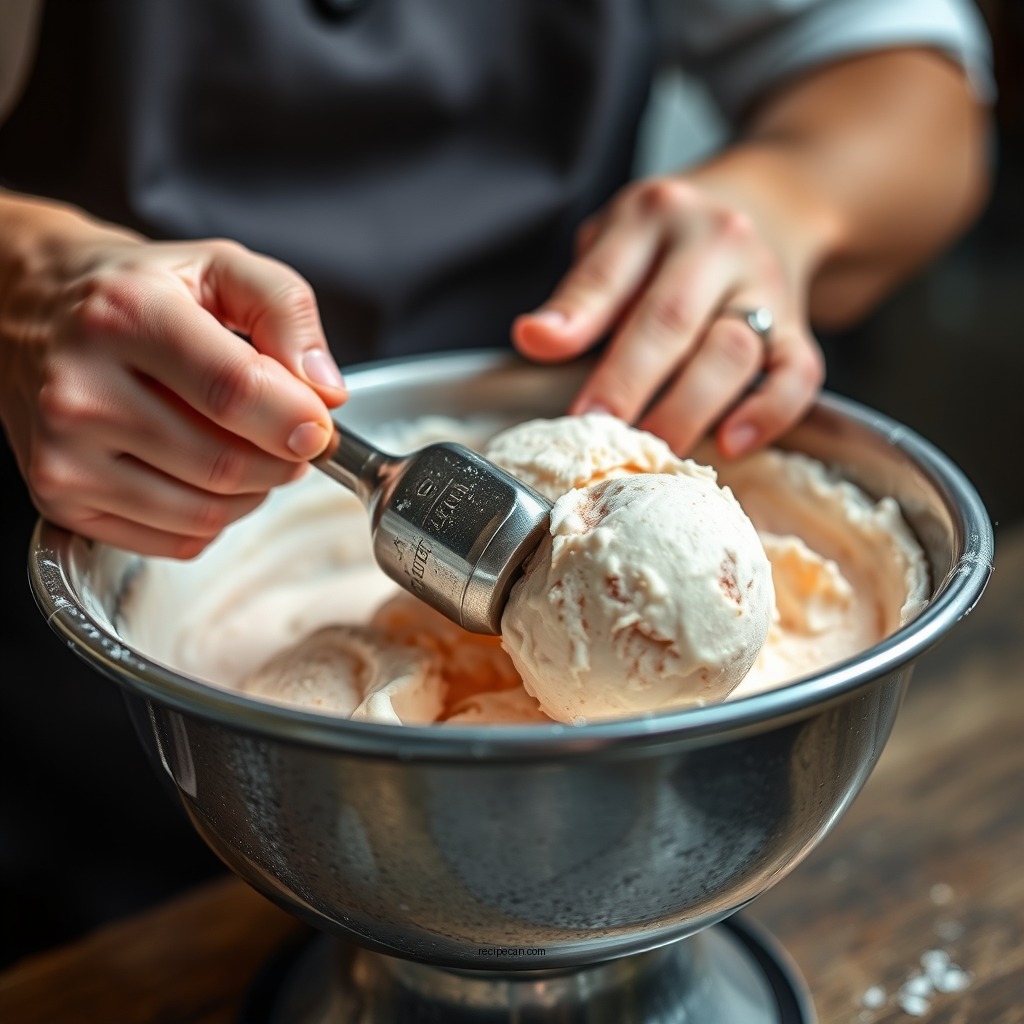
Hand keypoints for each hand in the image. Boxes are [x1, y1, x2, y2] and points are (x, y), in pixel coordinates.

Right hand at [0, 205, 346, 556]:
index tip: (320, 427)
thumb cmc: (137, 290)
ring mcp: (63, 453)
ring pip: (205, 514)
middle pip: (224, 464)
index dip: (296, 420)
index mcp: (126, 315)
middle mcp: (81, 389)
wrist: (30, 305)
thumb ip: (287, 312)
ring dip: (254, 493)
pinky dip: (213, 519)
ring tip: (250, 451)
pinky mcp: (60, 499)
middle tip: (288, 436)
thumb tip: (325, 391)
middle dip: (282, 460)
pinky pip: (176, 541)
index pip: (233, 391)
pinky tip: (204, 475)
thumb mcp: (219, 266)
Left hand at [511, 176, 824, 457]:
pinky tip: (730, 444)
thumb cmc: (667, 244)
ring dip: (687, 408)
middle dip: (628, 380)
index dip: (575, 320)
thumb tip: (536, 339)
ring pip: (733, 351)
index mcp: (655, 216)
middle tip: (596, 429)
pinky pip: (797, 377)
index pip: (609, 272)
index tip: (540, 354)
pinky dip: (767, 415)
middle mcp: (717, 242)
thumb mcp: (614, 242)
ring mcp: (765, 286)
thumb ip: (580, 293)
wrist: (767, 207)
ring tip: (651, 450)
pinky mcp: (800, 330)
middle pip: (671, 317)